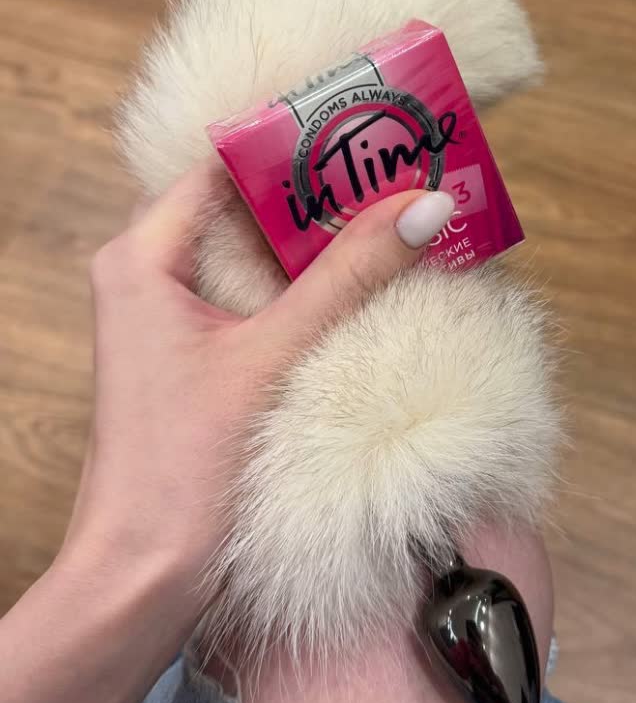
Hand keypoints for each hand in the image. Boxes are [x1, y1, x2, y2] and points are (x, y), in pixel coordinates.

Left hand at [64, 160, 455, 635]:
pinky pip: (266, 301)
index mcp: (142, 256)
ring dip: (326, 243)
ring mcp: (177, 319)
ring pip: (262, 256)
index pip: (223, 166)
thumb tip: (425, 206)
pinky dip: (315, 290)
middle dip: (324, 193)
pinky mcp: (204, 358)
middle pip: (248, 208)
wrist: (146, 577)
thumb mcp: (271, 357)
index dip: (294, 142)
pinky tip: (373, 283)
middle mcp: (153, 276)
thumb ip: (348, 278)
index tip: (366, 125)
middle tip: (402, 166)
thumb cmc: (180, 469)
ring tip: (401, 214)